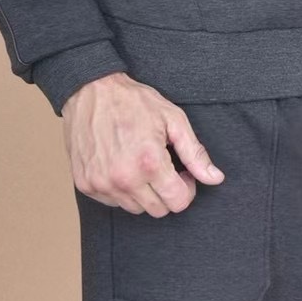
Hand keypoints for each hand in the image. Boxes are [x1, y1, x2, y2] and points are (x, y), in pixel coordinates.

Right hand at [61, 72, 224, 215]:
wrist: (90, 90)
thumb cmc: (133, 101)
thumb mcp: (173, 119)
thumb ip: (195, 153)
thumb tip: (216, 179)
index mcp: (149, 163)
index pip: (178, 202)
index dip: (187, 189)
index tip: (182, 174)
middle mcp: (124, 179)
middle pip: (158, 210)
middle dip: (167, 193)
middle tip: (164, 169)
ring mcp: (101, 184)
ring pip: (135, 208)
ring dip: (143, 193)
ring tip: (141, 165)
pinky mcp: (85, 184)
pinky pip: (112, 202)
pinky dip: (121, 190)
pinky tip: (122, 166)